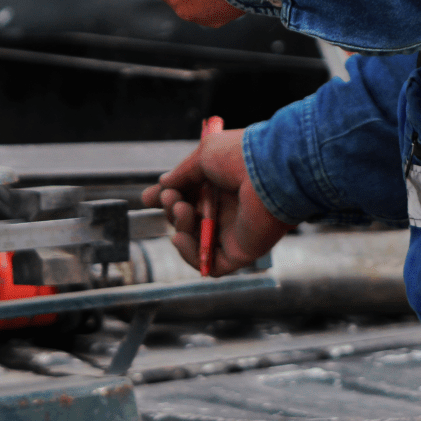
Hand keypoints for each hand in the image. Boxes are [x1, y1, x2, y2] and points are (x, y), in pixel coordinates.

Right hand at [142, 129, 294, 274]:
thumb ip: (182, 174)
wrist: (271, 172)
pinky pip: (210, 265)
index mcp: (222, 184)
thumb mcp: (204, 155)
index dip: (167, 199)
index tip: (148, 198)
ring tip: (183, 209)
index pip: (190, 196)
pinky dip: (190, 255)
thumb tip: (164, 184)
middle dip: (172, 210)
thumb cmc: (241, 157)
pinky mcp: (240, 252)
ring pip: (196, 241)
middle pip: (189, 219)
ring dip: (180, 227)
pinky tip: (180, 238)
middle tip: (172, 198)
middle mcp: (229, 208)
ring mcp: (235, 232)